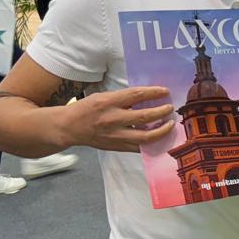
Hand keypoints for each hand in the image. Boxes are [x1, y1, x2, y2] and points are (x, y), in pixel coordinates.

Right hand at [53, 85, 174, 151]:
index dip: (154, 93)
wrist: (68, 127)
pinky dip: (152, 143)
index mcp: (108, 102)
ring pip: (145, 136)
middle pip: (145, 116)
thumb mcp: (103, 97)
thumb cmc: (86, 109)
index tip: (165, 91)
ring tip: (170, 124)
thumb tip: (147, 97)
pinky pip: (139, 147)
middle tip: (170, 108)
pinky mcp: (117, 147)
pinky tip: (160, 138)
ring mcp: (116, 135)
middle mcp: (113, 119)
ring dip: (162, 130)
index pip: (136, 95)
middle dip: (162, 111)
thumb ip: (123, 98)